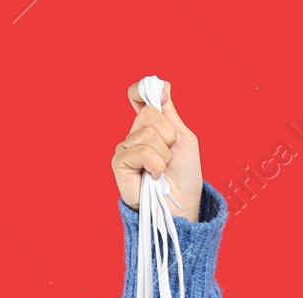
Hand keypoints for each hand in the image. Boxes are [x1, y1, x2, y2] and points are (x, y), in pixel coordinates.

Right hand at [112, 78, 202, 221]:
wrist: (182, 206)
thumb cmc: (184, 177)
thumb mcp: (183, 139)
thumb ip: (170, 113)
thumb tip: (161, 86)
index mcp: (148, 126)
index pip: (137, 95)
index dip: (144, 90)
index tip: (160, 97)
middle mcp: (133, 135)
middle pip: (149, 113)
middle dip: (168, 135)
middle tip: (169, 155)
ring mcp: (125, 149)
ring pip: (147, 133)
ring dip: (164, 154)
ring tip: (162, 169)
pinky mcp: (119, 164)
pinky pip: (141, 151)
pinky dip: (155, 164)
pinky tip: (154, 176)